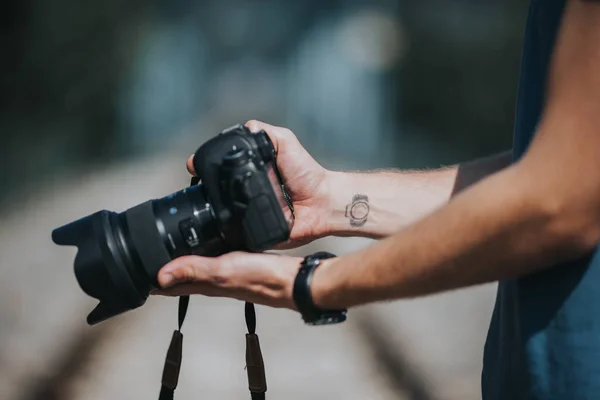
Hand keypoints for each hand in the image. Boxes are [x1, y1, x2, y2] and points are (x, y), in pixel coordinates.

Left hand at [154, 252, 303, 308]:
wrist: (293, 280)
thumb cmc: (262, 278)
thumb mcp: (223, 270)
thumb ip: (194, 269)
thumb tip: (160, 276)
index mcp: (206, 283)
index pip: (170, 285)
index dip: (150, 281)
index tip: (133, 274)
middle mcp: (213, 279)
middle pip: (180, 274)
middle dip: (162, 268)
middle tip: (144, 257)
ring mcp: (227, 271)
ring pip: (196, 265)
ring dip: (181, 259)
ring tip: (167, 248)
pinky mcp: (239, 262)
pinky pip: (214, 256)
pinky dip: (204, 249)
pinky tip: (207, 240)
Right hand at [187, 120, 330, 247]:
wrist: (322, 203)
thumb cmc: (307, 173)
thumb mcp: (285, 142)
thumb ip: (265, 133)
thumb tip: (244, 126)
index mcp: (249, 174)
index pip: (220, 172)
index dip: (206, 169)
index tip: (193, 166)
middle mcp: (246, 193)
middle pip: (216, 192)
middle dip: (206, 189)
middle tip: (199, 183)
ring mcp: (248, 213)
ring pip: (222, 213)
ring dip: (215, 208)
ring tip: (209, 200)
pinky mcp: (254, 233)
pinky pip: (237, 233)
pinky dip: (231, 228)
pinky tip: (227, 219)